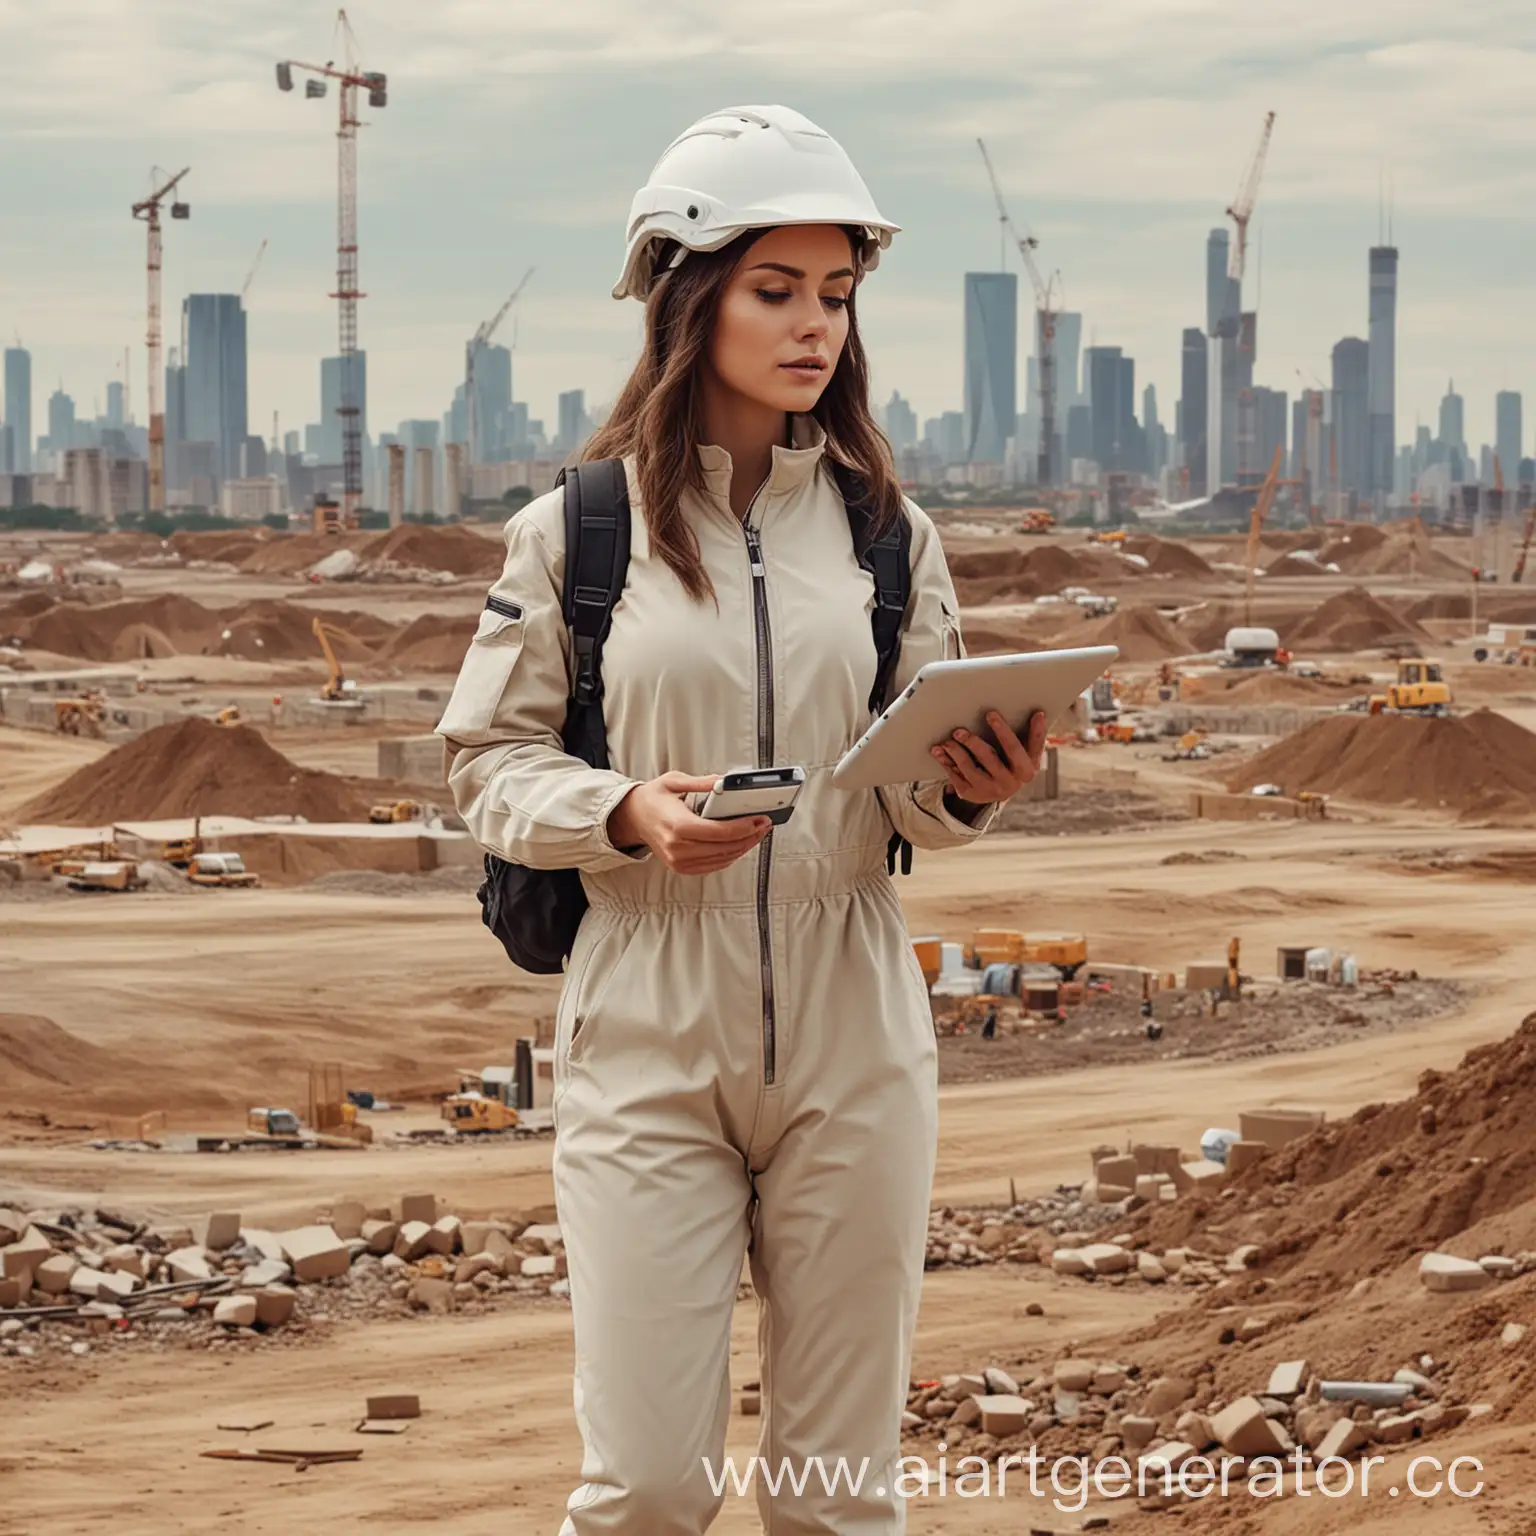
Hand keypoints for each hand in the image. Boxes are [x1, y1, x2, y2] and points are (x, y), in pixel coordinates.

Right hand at [606, 772, 771, 875]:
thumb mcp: (674, 781)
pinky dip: (730, 856)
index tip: (759, 819)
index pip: (719, 832)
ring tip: (757, 833)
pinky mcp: (681, 867)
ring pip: (723, 859)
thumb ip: (702, 782)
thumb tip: (726, 782)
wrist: (632, 818)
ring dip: (744, 847)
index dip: (744, 827)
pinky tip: (740, 844)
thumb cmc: (652, 799)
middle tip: (764, 824)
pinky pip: (714, 865)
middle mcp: (677, 848)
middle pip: (725, 847)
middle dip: (750, 836)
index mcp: (677, 826)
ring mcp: (679, 861)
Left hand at [931, 710, 1046, 805]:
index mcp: (1027, 769)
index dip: (1005, 731)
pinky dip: (946, 761)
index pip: (1016, 748)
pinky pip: (956, 776)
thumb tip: (1039, 714)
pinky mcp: (972, 794)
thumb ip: (1033, 736)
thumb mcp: (1027, 752)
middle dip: (973, 742)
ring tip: (949, 738)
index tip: (992, 714)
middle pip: (989, 758)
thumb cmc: (1015, 762)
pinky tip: (938, 751)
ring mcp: (990, 790)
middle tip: (960, 730)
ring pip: (970, 767)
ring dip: (956, 751)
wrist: (1001, 790)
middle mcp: (1010, 783)